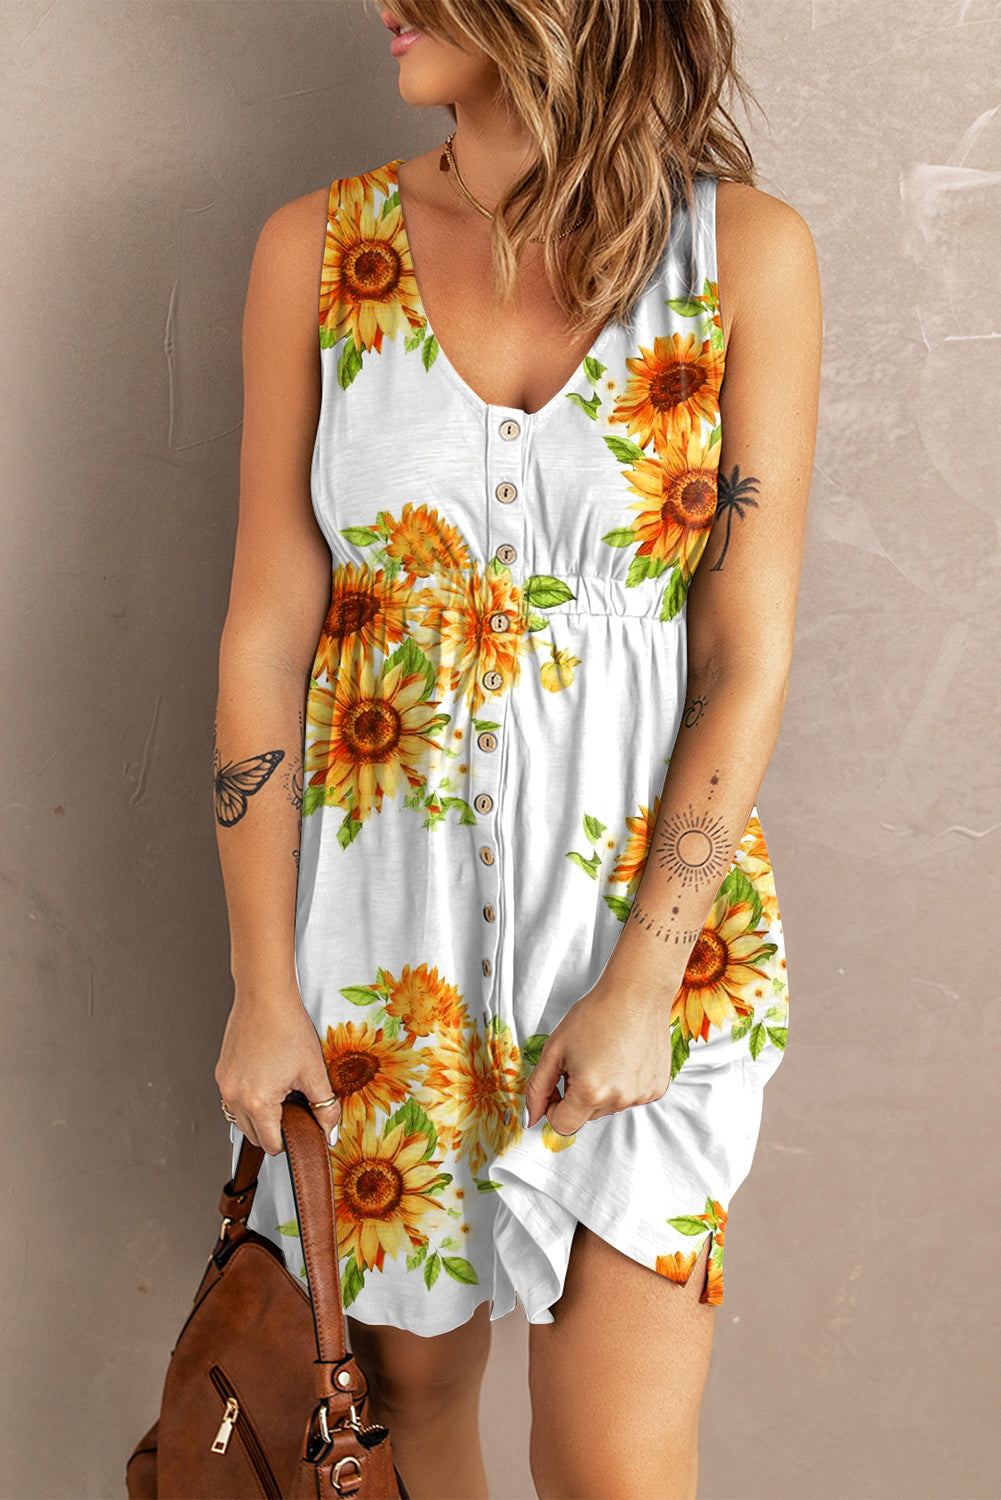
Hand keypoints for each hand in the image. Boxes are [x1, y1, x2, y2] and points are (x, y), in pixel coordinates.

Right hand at [215, 987, 341, 1154]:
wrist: (265, 997)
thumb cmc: (287, 1028)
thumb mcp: (314, 1071)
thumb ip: (325, 1107)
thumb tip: (330, 1132)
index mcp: (257, 1102)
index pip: (271, 1145)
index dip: (290, 1140)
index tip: (301, 1126)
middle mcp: (234, 1097)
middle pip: (254, 1136)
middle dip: (274, 1128)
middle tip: (293, 1106)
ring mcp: (224, 1085)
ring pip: (240, 1119)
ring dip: (259, 1115)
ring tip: (280, 1091)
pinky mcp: (221, 1072)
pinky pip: (233, 1099)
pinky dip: (248, 1099)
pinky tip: (266, 1078)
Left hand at [523, 981, 672, 1136]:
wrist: (636, 994)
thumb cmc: (595, 1015)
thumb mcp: (554, 1049)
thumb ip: (537, 1088)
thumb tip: (530, 1118)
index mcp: (590, 1092)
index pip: (562, 1125)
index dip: (553, 1106)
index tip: (557, 1085)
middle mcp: (619, 1100)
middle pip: (586, 1115)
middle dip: (578, 1095)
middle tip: (582, 1060)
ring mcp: (641, 1096)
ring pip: (609, 1106)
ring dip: (602, 1089)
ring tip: (605, 1054)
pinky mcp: (656, 1088)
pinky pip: (630, 1096)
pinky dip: (623, 1083)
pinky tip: (624, 1057)